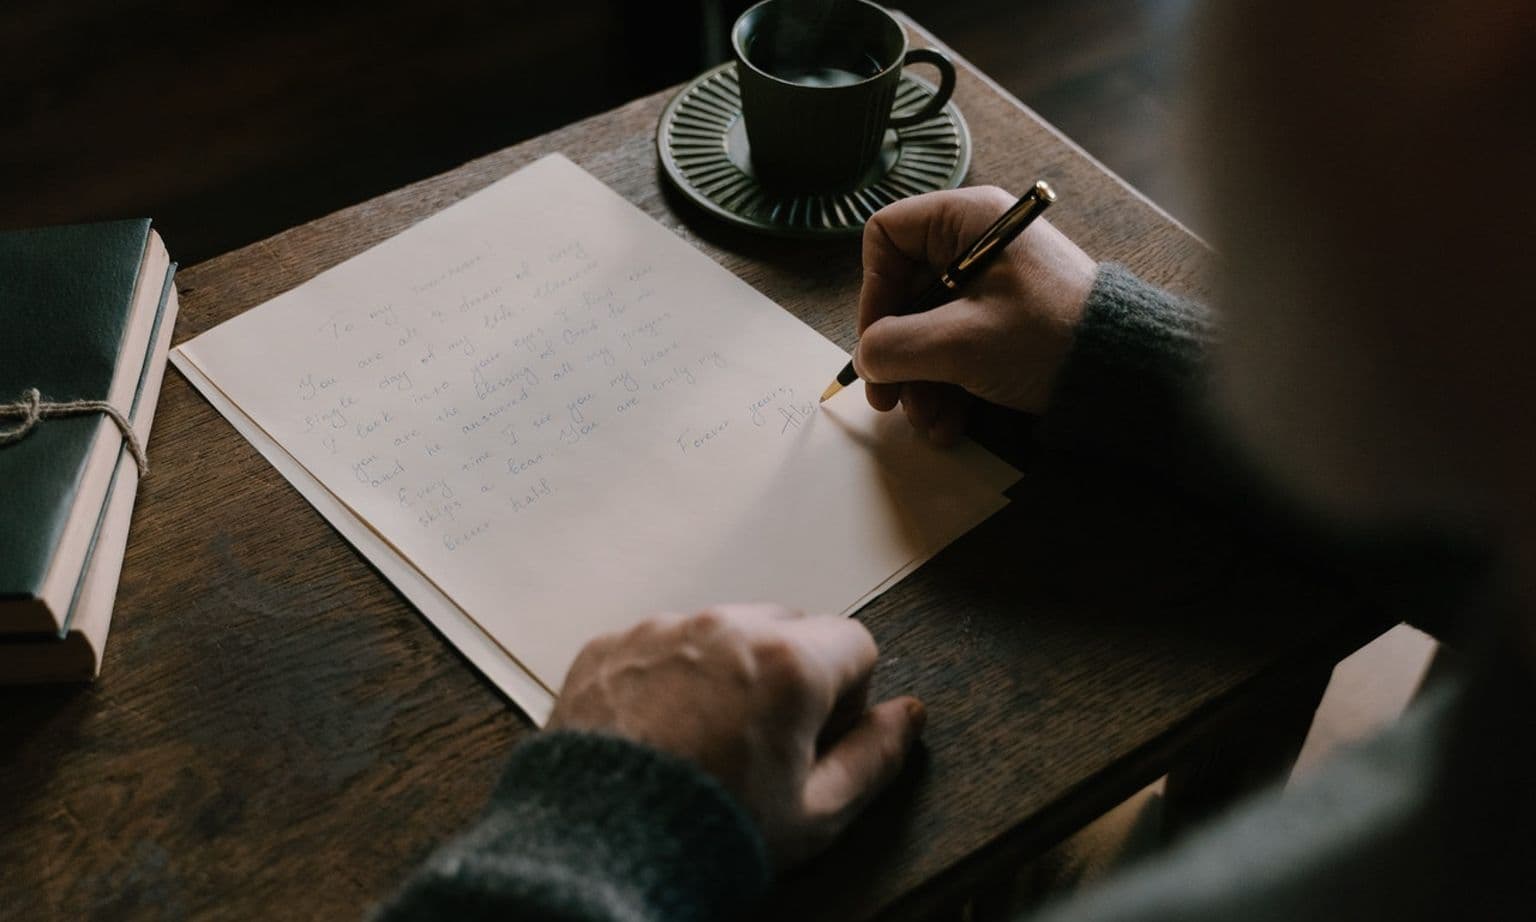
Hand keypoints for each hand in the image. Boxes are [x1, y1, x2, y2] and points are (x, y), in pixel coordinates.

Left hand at [547, 604, 923, 867]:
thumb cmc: (708, 834)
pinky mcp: (611, 645)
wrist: (598, 850)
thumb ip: (875, 757)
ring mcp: (662, 631)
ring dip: (728, 669)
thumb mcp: (817, 815)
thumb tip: (908, 717)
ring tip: (705, 741)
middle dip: (789, 673)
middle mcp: (726, 628)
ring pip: (722, 631)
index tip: (817, 736)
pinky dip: (669, 676)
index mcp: (789, 663)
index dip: (848, 695)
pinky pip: (662, 643)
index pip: (855, 642)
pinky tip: (660, 733)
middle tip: (764, 741)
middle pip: (788, 627)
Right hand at [854, 186, 1096, 443]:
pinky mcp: (1004, 320)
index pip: (887, 237)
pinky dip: (947, 386)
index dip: (872, 291)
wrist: (1126, 372)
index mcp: (966, 221)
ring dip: (920, 382)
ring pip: (927, 328)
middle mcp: (975, 243)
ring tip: (930, 423)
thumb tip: (866, 358)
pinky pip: (956, 345)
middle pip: (903, 293)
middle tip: (889, 401)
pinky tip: (950, 425)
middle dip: (896, 355)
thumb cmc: (1047, 338)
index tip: (877, 342)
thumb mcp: (959, 343)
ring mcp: (991, 284)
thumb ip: (895, 347)